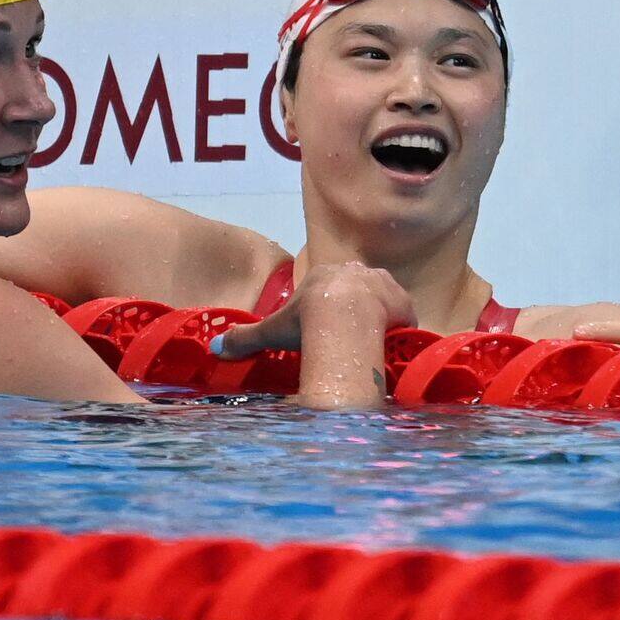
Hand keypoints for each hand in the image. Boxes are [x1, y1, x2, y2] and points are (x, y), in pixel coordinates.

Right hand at [214, 262, 414, 408]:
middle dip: (352, 311)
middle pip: (355, 291)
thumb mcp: (272, 331)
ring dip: (376, 318)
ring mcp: (382, 283)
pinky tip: (387, 347)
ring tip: (367, 345)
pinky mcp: (404, 300)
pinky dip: (396, 330)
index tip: (322, 331)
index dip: (324, 310)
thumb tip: (215, 348)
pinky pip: (401, 316)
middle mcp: (355, 271)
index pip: (326, 289)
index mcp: (324, 274)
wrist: (347, 320)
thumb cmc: (307, 322)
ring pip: (380, 300)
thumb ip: (246, 339)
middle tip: (345, 339)